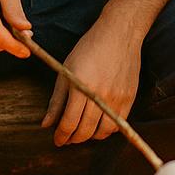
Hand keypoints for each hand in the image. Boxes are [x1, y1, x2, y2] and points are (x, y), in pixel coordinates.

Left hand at [42, 17, 141, 146]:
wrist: (119, 34)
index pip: (69, 122)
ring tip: (82, 132)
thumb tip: (46, 124)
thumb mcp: (66, 71)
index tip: (57, 140)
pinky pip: (117, 124)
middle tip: (67, 138)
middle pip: (85, 131)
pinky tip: (98, 125)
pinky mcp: (129, 98)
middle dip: (73, 139)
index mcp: (81, 87)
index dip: (61, 136)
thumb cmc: (89, 48)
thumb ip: (56, 100)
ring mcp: (117, 98)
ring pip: (102, 132)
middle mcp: (100, 95)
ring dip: (89, 137)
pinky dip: (105, 130)